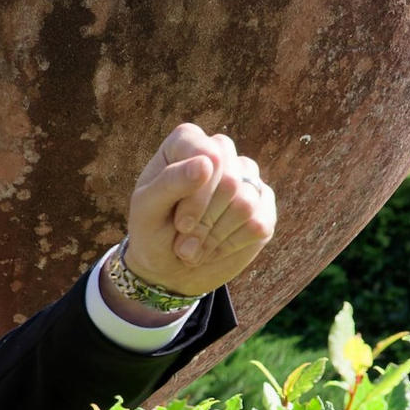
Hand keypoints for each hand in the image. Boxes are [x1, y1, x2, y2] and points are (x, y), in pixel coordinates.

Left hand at [124, 123, 277, 297]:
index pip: (209, 157)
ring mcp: (245, 177)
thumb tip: (207, 162)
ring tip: (193, 247)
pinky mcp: (263, 205)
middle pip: (229, 182)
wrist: (167, 267)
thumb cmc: (151, 232)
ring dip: (214, 236)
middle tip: (183, 241)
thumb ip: (170, 182)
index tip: (180, 223)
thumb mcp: (146, 210)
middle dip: (203, 221)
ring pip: (245, 204)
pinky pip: (259, 224)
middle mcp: (220, 152)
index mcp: (187, 142)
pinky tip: (213, 248)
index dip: (196, 197)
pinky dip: (231, 245)